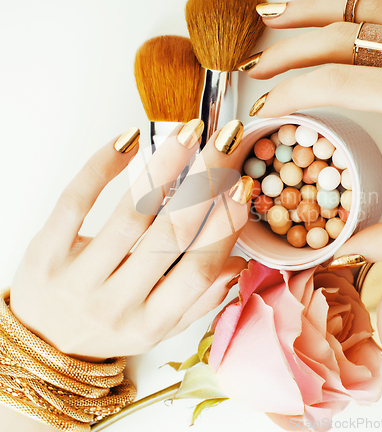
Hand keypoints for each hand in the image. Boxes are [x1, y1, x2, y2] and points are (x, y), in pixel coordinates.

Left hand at [9, 122, 248, 359]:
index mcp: (149, 322)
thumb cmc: (107, 329)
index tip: (241, 188)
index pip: (197, 270)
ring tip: (187, 134)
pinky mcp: (46, 251)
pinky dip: (102, 166)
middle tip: (224, 145)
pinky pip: (76, 201)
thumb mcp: (157, 328)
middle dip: (204, 183)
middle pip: (170, 235)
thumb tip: (237, 263)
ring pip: (130, 213)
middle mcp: (115, 303)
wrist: (43, 344)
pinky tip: (128, 142)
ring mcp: (77, 277)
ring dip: (163, 167)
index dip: (224, 227)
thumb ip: (199, 301)